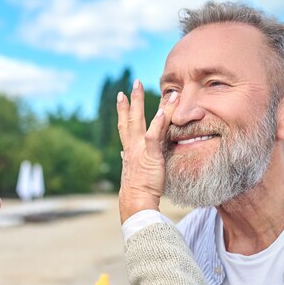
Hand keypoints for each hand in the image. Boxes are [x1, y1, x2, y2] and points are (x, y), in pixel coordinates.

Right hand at [116, 80, 178, 222]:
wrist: (136, 202)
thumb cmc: (136, 191)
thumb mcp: (133, 171)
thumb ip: (129, 159)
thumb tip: (123, 154)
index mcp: (129, 150)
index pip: (124, 126)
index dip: (122, 110)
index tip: (121, 96)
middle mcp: (132, 147)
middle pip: (130, 118)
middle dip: (132, 99)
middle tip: (135, 82)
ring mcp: (141, 150)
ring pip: (142, 121)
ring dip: (145, 104)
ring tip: (152, 90)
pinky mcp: (151, 155)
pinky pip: (154, 136)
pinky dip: (158, 122)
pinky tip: (162, 111)